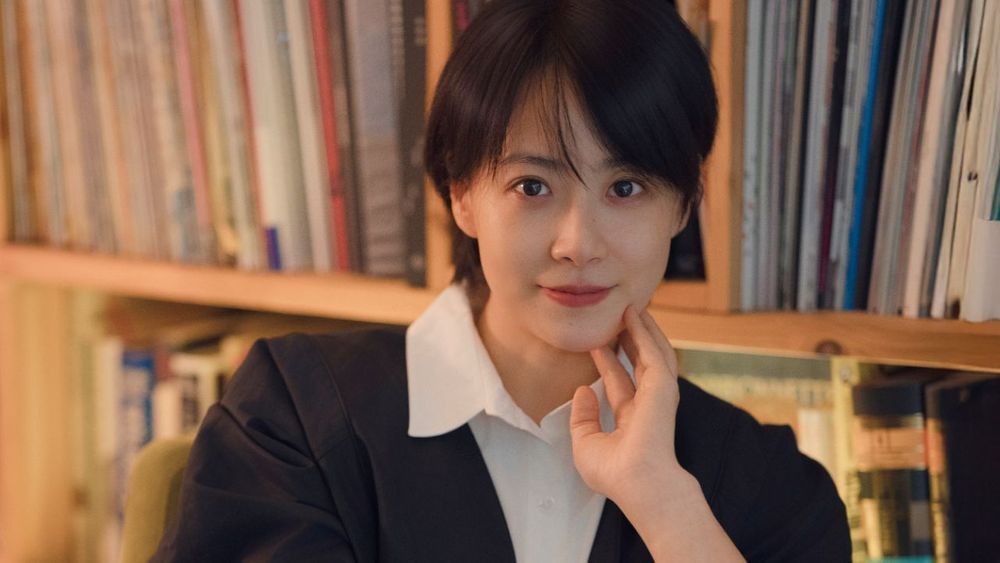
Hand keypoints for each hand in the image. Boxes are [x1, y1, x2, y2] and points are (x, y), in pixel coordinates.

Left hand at [569, 304, 684, 506]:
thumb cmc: (615, 472)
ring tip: (630, 307)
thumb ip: (582, 417)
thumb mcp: (585, 444)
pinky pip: (654, 351)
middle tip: (618, 317)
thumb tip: (582, 391)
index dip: (609, 363)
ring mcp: (659, 394)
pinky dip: (645, 331)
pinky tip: (634, 315)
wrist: (638, 481)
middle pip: (639, 364)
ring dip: (642, 330)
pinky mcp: (664, 385)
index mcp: (633, 420)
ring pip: (652, 352)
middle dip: (630, 340)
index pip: (620, 384)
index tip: (597, 344)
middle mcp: (648, 405)